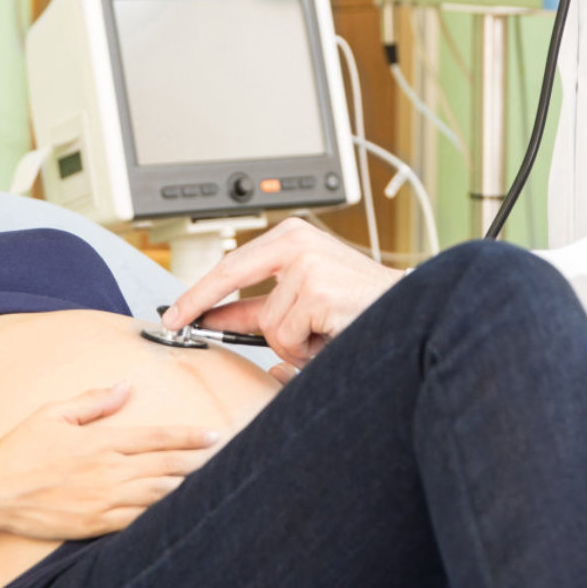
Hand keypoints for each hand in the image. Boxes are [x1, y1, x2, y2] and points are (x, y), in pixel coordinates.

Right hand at [0, 384, 217, 538]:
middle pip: (165, 468)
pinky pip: (136, 524)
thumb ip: (94, 400)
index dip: (188, 437)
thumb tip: (126, 386)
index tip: (213, 435)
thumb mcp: (55, 413)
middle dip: (198, 464)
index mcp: (100, 442)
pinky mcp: (93, 527)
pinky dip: (159, 518)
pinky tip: (176, 516)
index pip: (155, 438)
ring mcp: (101, 503)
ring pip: (156, 498)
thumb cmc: (21, 449)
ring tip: (212, 488)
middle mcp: (106, 473)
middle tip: (228, 461)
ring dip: (186, 492)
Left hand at [161, 218, 404, 368]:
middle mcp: (298, 242)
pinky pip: (286, 338)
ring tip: (324, 333)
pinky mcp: (317, 291)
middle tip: (175, 322)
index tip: (174, 311)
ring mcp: (307, 265)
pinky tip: (332, 336)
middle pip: (229, 277)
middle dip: (202, 305)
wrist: (413, 312)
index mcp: (293, 237)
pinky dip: (306, 350)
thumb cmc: (360, 308)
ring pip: (267, 325)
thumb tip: (218, 320)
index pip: (232, 264)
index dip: (199, 291)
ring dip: (292, 342)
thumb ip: (262, 308)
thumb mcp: (304, 299)